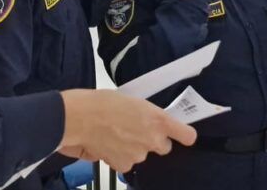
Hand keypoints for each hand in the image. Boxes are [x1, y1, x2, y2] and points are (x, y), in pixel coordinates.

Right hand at [59, 89, 196, 172]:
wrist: (79, 118)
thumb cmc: (102, 103)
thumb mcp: (133, 101)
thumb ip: (148, 115)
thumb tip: (149, 122)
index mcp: (158, 119)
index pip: (187, 135)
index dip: (184, 135)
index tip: (182, 134)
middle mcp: (153, 139)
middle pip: (163, 146)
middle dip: (153, 141)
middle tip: (136, 130)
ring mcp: (139, 154)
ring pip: (142, 154)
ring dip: (132, 147)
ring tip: (115, 133)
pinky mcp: (125, 165)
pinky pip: (126, 163)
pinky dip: (119, 156)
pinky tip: (108, 144)